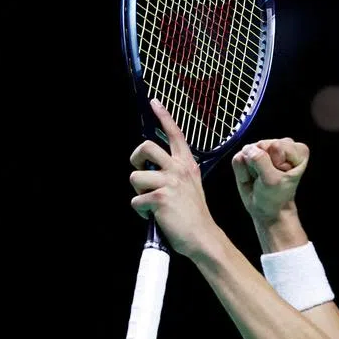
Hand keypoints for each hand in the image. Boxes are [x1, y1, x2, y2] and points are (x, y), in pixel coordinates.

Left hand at [128, 99, 219, 259]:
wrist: (203, 236)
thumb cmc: (193, 215)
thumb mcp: (190, 186)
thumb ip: (175, 173)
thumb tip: (151, 168)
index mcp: (186, 165)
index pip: (175, 134)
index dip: (163, 116)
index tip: (154, 102)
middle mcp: (178, 169)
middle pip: (145, 147)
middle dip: (135, 160)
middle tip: (141, 172)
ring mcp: (170, 182)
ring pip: (135, 177)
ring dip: (139, 193)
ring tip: (153, 203)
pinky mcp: (160, 198)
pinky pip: (136, 201)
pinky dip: (141, 211)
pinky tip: (155, 216)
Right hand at [231, 138, 309, 223]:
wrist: (266, 210)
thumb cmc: (276, 196)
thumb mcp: (272, 180)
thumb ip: (261, 161)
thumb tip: (247, 149)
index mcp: (297, 150)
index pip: (277, 146)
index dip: (276, 163)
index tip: (280, 176)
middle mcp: (281, 145)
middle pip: (262, 145)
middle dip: (262, 165)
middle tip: (268, 178)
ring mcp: (264, 148)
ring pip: (249, 150)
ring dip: (251, 168)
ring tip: (260, 178)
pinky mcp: (249, 154)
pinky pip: (238, 158)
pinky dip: (242, 171)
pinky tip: (251, 177)